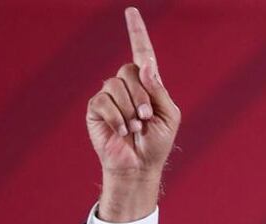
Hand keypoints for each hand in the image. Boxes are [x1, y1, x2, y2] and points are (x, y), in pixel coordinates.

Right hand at [86, 7, 179, 220]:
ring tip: (135, 128)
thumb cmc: (157, 143)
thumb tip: (146, 66)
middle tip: (146, 119)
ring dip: (130, 110)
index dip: (137, 32)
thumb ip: (160, 91)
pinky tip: (122, 131)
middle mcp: (128, 86)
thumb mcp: (169, 116)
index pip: (142, 54)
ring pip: (116, 85)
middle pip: (130, 70)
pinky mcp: (96, 108)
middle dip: (142, 97)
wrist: (139, 165)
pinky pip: (103, 101)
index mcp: (148, 85)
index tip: (132, 11)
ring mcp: (110, 96)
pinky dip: (117, 118)